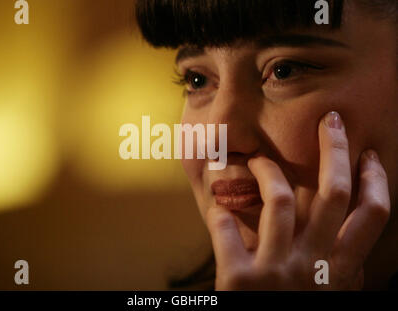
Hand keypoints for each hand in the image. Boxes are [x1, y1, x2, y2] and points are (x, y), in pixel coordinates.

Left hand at [206, 111, 390, 289]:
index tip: (368, 154)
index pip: (372, 216)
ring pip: (281, 199)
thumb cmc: (294, 310)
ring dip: (266, 170)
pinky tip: (218, 207)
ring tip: (258, 158)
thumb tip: (346, 247)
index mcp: (338, 271)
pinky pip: (226, 227)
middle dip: (335, 151)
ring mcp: (276, 270)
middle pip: (334, 195)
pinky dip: (219, 212)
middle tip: (329, 122)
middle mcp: (313, 266)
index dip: (375, 180)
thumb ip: (338, 272)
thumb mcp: (326, 295)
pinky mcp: (238, 277)